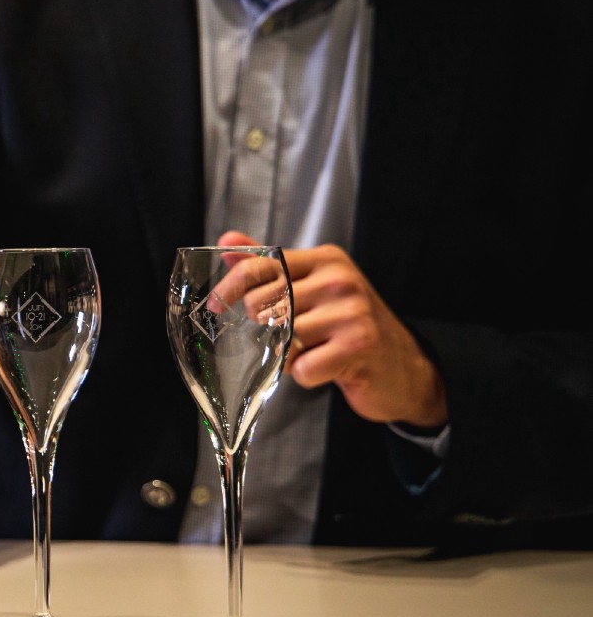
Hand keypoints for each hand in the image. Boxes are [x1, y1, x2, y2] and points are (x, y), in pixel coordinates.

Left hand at [218, 231, 447, 429]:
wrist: (402, 367)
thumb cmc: (348, 325)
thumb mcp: (311, 287)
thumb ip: (269, 267)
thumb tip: (227, 241)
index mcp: (326, 260)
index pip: (262, 266)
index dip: (230, 287)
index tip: (216, 305)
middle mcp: (339, 280)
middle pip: (264, 304)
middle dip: (265, 326)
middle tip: (289, 334)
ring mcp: (351, 313)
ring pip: (282, 338)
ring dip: (287, 354)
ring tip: (313, 350)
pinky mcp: (357, 347)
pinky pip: (302, 367)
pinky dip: (305, 375)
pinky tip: (327, 367)